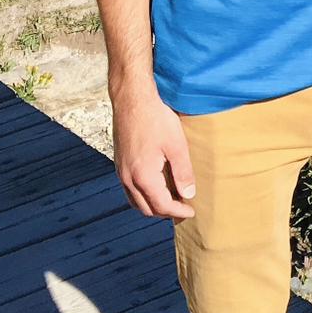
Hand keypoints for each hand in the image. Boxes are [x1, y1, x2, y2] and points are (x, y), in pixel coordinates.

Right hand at [111, 88, 196, 219]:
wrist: (132, 99)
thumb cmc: (156, 119)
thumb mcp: (176, 145)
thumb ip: (183, 172)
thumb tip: (189, 194)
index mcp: (143, 176)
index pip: (161, 205)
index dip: (178, 212)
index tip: (192, 212)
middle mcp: (128, 178)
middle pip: (146, 208)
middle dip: (165, 213)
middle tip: (183, 209)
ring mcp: (121, 171)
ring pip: (136, 201)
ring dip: (153, 205)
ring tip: (172, 200)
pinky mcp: (119, 163)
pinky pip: (130, 189)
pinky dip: (143, 195)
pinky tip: (157, 186)